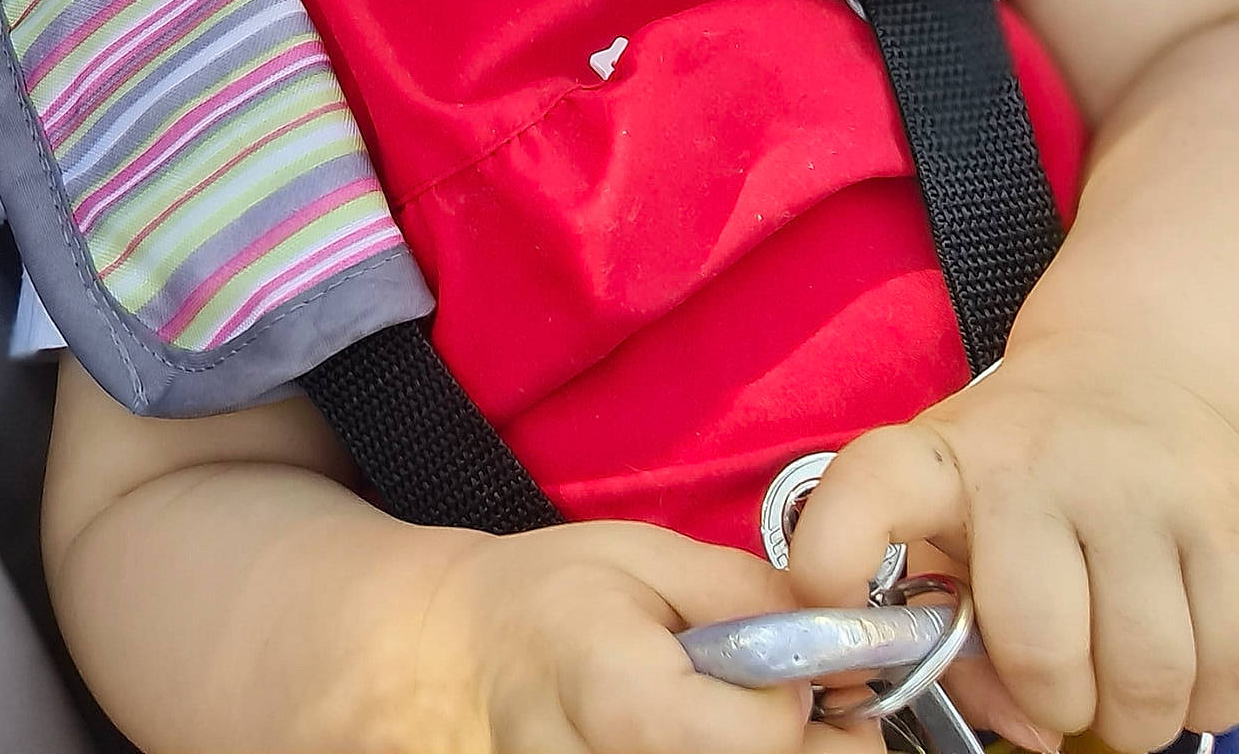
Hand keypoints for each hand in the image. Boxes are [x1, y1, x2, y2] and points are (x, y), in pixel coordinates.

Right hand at [415, 517, 881, 753]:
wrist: (450, 660)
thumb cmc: (543, 597)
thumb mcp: (644, 555)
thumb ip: (745, 593)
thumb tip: (839, 639)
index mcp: (625, 701)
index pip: (773, 735)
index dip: (803, 695)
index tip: (790, 663)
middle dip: (801, 745)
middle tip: (781, 699)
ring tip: (726, 717)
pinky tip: (697, 741)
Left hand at [785, 337, 1238, 751]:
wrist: (1132, 362)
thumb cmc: (1021, 459)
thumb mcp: (952, 508)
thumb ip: (948, 622)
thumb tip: (1028, 730)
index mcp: (945, 457)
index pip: (870, 492)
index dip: (835, 563)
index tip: (841, 628)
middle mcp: (1039, 464)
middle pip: (1042, 655)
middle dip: (1052, 702)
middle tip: (1056, 680)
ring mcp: (1138, 489)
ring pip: (1145, 682)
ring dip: (1133, 713)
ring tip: (1117, 672)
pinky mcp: (1223, 520)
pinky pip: (1222, 676)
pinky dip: (1202, 700)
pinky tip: (1175, 656)